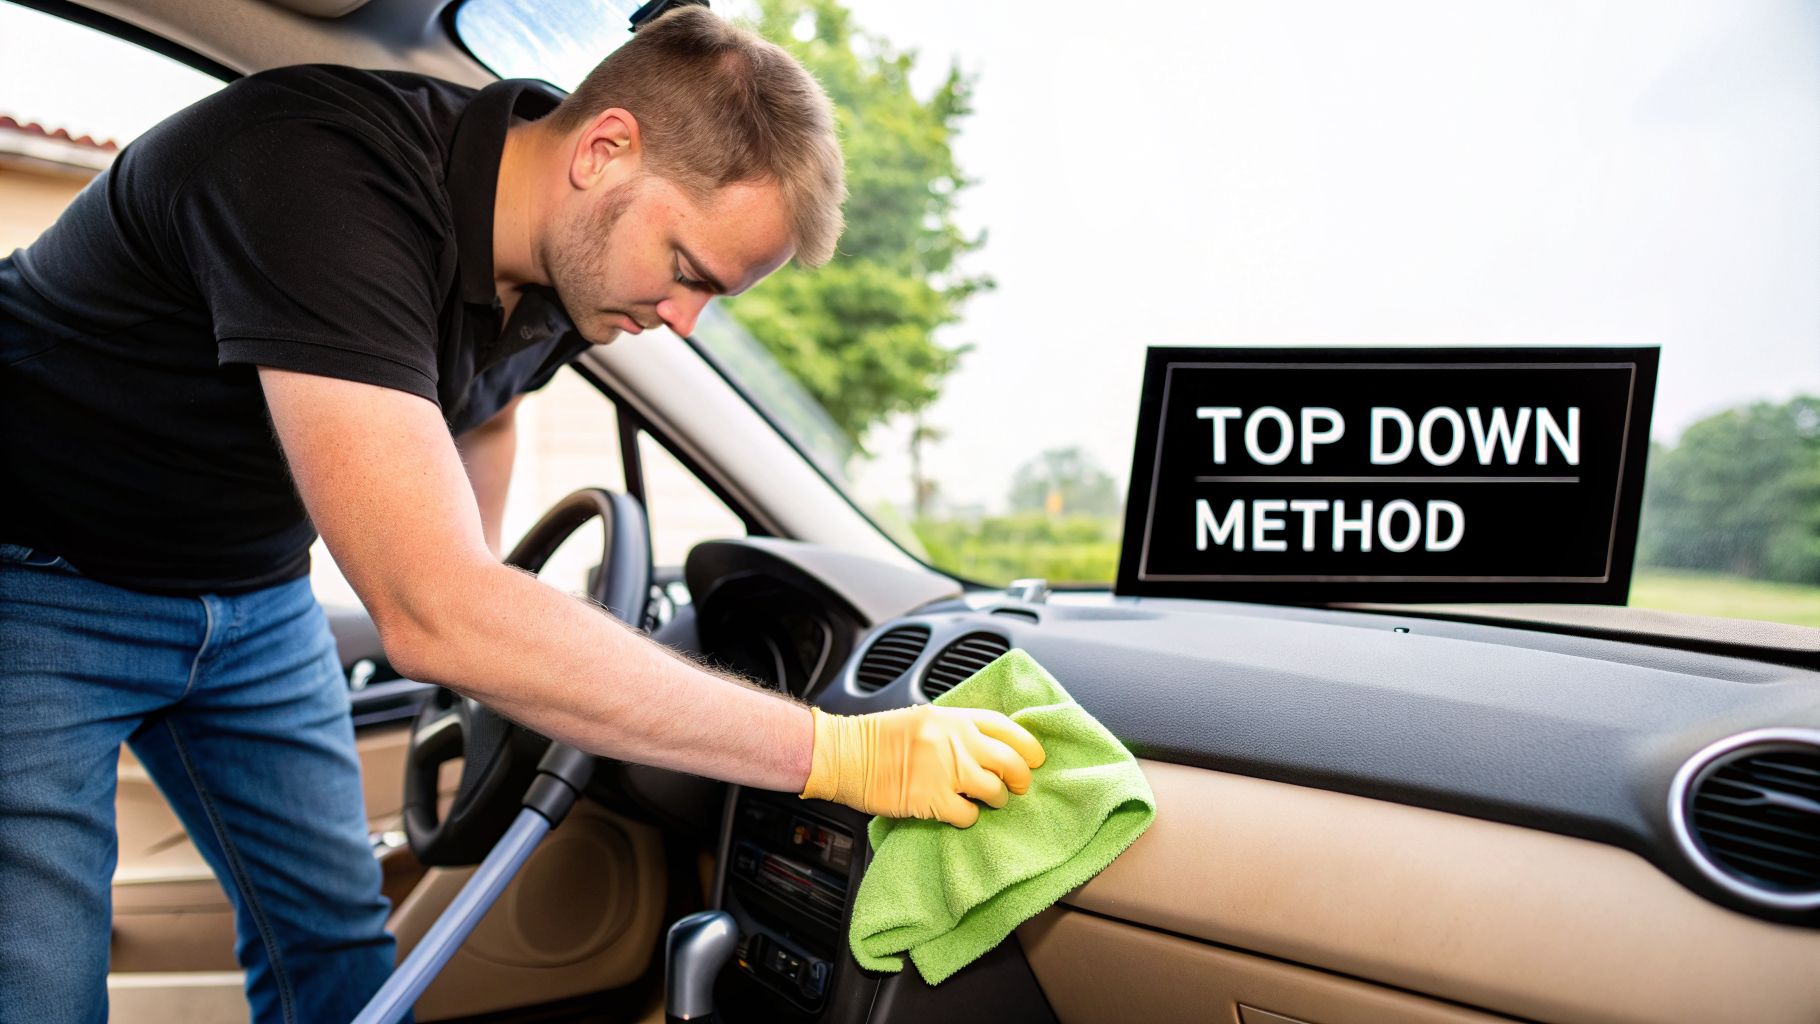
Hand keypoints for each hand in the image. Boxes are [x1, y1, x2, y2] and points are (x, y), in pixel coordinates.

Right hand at [798, 704, 1045, 826]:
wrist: (844, 755)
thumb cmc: (878, 738)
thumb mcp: (924, 719)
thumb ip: (957, 730)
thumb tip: (990, 747)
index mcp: (953, 718)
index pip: (1006, 727)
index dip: (1027, 744)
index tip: (1036, 757)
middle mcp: (955, 741)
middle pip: (1010, 761)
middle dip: (1022, 778)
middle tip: (1020, 787)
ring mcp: (945, 771)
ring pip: (995, 790)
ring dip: (997, 800)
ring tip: (988, 802)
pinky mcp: (932, 799)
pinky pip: (969, 815)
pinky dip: (969, 818)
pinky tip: (959, 814)